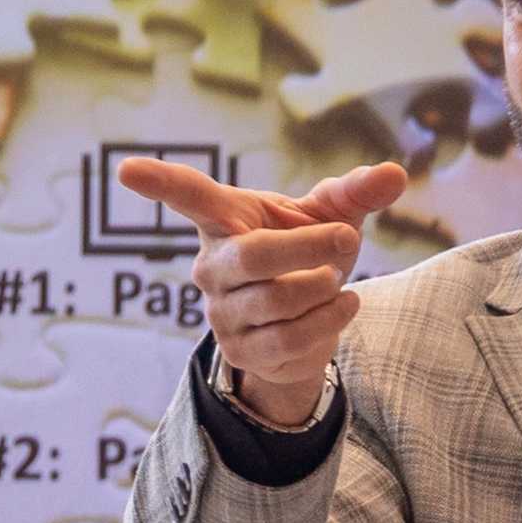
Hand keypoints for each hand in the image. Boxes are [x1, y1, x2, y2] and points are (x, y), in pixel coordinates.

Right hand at [115, 157, 409, 431]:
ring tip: (335, 280)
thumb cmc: (308, 253)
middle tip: (347, 240)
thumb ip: (356, 192)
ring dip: (325, 288)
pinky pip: (291, 338)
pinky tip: (342, 306)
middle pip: (256, 256)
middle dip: (311, 247)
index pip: (189, 197)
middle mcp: (212, 266)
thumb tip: (395, 174)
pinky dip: (329, 320)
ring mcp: (221, 313)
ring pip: (281, 299)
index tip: (125, 170)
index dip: (160, 183)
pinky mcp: (240, 352)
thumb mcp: (332, 216)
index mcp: (225, 220)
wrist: (306, 323)